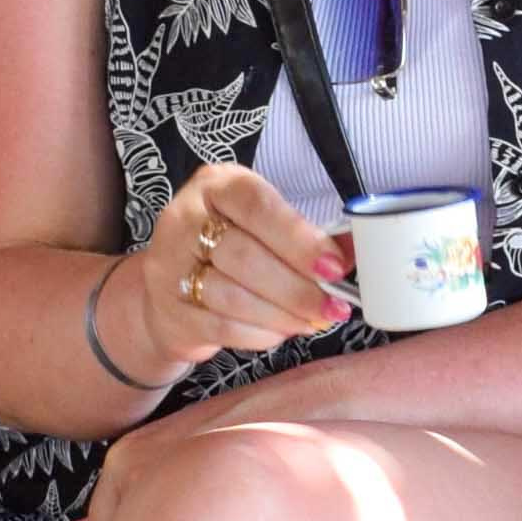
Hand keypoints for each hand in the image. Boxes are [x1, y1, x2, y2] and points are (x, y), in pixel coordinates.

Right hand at [107, 163, 352, 385]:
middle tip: (332, 306)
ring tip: (311, 320)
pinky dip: (259, 334)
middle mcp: (184, 219)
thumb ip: (306, 237)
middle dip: (297, 287)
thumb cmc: (231, 249)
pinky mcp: (169, 310)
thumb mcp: (265, 227)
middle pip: (243, 256)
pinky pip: (221, 327)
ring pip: (232, 296)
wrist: (170, 289)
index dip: (298, 238)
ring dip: (281, 314)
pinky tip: (280, 331)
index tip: (334, 267)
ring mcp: (170, 266)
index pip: (257, 206)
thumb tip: (352, 254)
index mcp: (216, 186)